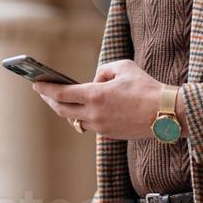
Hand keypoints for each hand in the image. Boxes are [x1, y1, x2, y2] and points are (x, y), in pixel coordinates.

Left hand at [32, 59, 179, 140]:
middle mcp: (94, 114)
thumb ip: (103, 71)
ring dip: (66, 109)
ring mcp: (101, 127)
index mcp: (95, 96)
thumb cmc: (146, 87)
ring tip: (60, 100)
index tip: (35, 83)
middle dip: (50, 100)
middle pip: (62, 110)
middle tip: (43, 92)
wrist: (167, 113)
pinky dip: (84, 116)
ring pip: (76, 119)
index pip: (61, 94)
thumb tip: (95, 82)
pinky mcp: (110, 135)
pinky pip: (91, 125)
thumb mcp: (123, 67)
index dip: (45, 89)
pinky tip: (83, 109)